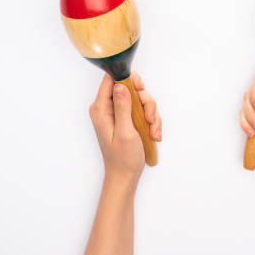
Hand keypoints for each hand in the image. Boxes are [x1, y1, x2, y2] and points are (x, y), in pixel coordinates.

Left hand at [89, 71, 161, 185]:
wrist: (126, 175)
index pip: (111, 79)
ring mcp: (120, 113)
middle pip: (131, 88)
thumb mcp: (124, 132)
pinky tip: (153, 134)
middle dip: (145, 102)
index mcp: (101, 108)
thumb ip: (122, 107)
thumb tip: (120, 84)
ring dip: (151, 114)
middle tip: (149, 118)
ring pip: (141, 99)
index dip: (128, 80)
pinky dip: (152, 121)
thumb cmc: (122, 158)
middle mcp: (108, 107)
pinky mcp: (129, 118)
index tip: (140, 89)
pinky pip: (144, 110)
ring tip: (152, 131)